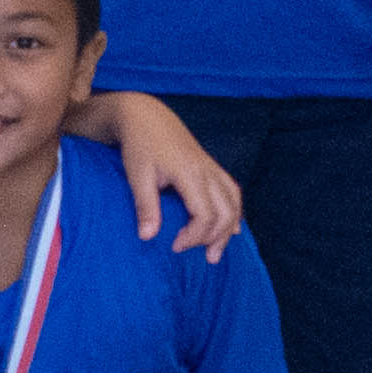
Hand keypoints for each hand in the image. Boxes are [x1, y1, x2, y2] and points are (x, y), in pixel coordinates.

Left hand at [88, 92, 241, 252]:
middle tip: (201, 257)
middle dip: (216, 238)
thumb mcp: (137, 176)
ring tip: (216, 251)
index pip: (205, 215)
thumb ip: (145, 206)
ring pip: (234, 203)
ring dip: (228, 229)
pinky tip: (231, 229)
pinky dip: (234, 212)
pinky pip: (232, 192)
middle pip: (226, 212)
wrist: (145, 116)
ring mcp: (212, 168)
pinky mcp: (211, 166)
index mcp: (190, 173)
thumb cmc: (139, 145)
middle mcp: (207, 171)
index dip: (194, 236)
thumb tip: (147, 238)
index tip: (175, 246)